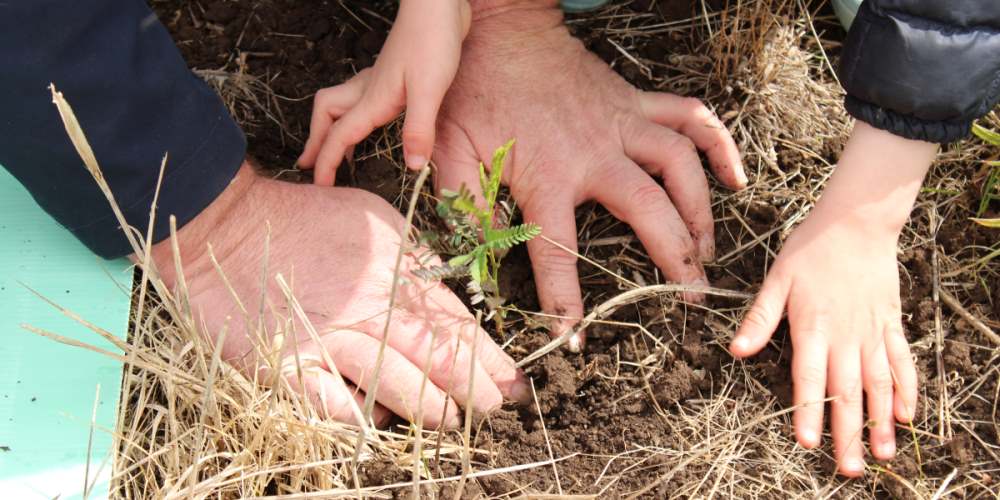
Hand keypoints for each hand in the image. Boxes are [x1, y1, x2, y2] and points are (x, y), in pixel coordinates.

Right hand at [149, 161, 528, 427]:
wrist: (228, 227)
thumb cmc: (308, 223)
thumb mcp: (378, 224)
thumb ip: (416, 261)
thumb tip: (449, 299)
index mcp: (398, 272)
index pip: (458, 324)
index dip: (491, 358)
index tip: (513, 383)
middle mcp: (372, 308)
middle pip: (441, 357)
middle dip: (476, 389)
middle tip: (493, 407)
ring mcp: (331, 340)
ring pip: (400, 388)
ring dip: (432, 410)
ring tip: (448, 420)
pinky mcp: (289, 367)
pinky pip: (338, 409)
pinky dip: (363, 420)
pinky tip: (376, 421)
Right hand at [297, 0, 471, 183]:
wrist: (438, 5)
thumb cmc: (433, 41)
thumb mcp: (429, 89)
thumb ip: (418, 128)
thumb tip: (412, 166)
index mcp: (373, 99)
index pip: (340, 135)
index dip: (326, 162)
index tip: (319, 188)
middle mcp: (369, 90)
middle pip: (327, 116)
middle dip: (316, 142)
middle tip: (311, 166)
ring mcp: (378, 80)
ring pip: (340, 105)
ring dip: (331, 128)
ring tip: (336, 151)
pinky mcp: (392, 74)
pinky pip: (360, 99)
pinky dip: (353, 114)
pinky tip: (372, 120)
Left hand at [434, 3, 745, 346]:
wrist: (498, 30)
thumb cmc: (472, 92)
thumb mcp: (450, 149)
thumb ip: (462, 202)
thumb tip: (470, 254)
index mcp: (546, 174)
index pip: (557, 250)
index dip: (564, 300)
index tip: (575, 337)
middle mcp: (593, 152)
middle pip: (648, 209)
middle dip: (676, 257)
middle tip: (693, 297)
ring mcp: (621, 123)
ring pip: (680, 166)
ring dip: (701, 210)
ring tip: (709, 250)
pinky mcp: (633, 102)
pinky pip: (690, 117)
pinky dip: (719, 144)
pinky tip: (735, 178)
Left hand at [730, 123, 937, 475]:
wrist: (856, 222)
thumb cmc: (809, 250)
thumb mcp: (776, 280)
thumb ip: (759, 318)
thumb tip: (735, 350)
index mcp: (812, 326)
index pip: (809, 377)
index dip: (808, 410)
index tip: (807, 442)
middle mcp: (845, 335)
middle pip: (846, 390)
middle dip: (847, 432)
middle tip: (849, 469)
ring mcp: (872, 331)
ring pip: (879, 383)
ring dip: (880, 421)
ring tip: (882, 454)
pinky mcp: (890, 324)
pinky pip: (901, 361)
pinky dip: (906, 389)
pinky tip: (907, 416)